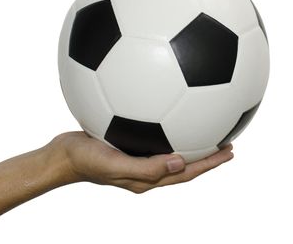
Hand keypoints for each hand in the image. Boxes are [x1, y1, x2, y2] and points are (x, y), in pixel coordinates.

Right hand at [49, 131, 233, 193]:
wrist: (63, 155)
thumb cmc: (86, 160)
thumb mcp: (115, 164)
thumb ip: (146, 167)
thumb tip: (180, 164)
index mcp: (148, 179)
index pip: (186, 173)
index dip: (209, 163)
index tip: (229, 151)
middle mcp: (147, 169)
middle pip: (185, 163)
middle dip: (208, 155)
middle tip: (228, 141)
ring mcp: (139, 158)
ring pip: (173, 151)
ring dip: (192, 142)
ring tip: (208, 129)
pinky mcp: (130, 146)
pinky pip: (156, 139)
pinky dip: (170, 129)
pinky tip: (170, 112)